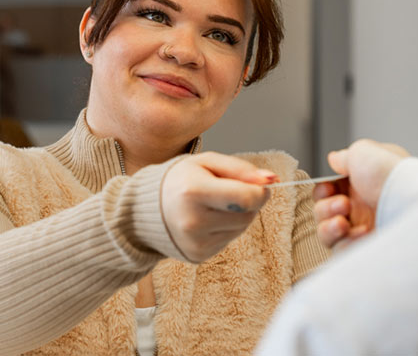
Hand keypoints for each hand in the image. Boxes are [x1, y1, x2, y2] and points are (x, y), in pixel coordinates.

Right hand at [159, 152, 278, 261]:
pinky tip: (207, 219)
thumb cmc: (179, 180)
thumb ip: (240, 169)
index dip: (261, 191)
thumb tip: (271, 179)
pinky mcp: (198, 254)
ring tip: (214, 205)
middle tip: (229, 191)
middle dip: (248, 201)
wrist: (146, 210)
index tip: (259, 185)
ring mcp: (195, 241)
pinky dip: (225, 228)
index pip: (247, 198)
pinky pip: (229, 240)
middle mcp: (193, 220)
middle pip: (247, 215)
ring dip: (237, 215)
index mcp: (193, 191)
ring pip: (241, 228)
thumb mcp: (206, 162)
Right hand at [314, 139, 408, 249]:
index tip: (329, 188)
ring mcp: (364, 228)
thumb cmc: (393, 176)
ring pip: (327, 233)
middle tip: (344, 204)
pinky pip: (341, 250)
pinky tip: (361, 233)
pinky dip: (345, 241)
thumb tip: (335, 159)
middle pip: (323, 212)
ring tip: (343, 222)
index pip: (328, 191)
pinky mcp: (366, 248)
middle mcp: (362, 206)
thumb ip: (345, 156)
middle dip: (326, 207)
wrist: (413, 202)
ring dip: (329, 226)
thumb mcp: (364, 152)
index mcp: (361, 183)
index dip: (322, 191)